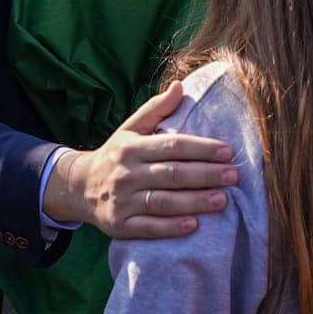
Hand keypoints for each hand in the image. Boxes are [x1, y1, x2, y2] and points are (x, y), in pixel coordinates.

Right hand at [42, 80, 237, 238]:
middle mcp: (127, 173)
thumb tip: (180, 85)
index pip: (173, 146)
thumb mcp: (130, 129)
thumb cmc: (115, 155)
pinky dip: (171, 227)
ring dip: (195, 202)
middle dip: (206, 175)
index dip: (202, 148)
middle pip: (172, 174)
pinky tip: (193, 225)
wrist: (79, 187)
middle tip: (233, 176)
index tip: (228, 151)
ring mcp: (122, 201)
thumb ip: (156, 109)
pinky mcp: (121, 225)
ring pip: (164, 202)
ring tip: (223, 200)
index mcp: (132, 148)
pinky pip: (149, 227)